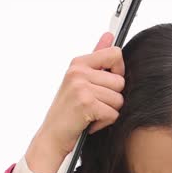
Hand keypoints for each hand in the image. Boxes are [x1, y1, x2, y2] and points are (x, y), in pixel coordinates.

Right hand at [27, 31, 125, 172]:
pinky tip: (89, 123)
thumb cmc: (67, 111)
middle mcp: (78, 72)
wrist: (51, 137)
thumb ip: (97, 58)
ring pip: (119, 99)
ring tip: (90, 114)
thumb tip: (109, 35)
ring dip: (108, 112)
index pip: (115, 54)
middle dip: (112, 99)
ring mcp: (81, 87)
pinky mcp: (86, 104)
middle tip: (93, 105)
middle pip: (121, 82)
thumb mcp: (79, 81)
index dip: (118, 72)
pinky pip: (113, 113)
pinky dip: (104, 123)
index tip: (106, 84)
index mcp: (78, 63)